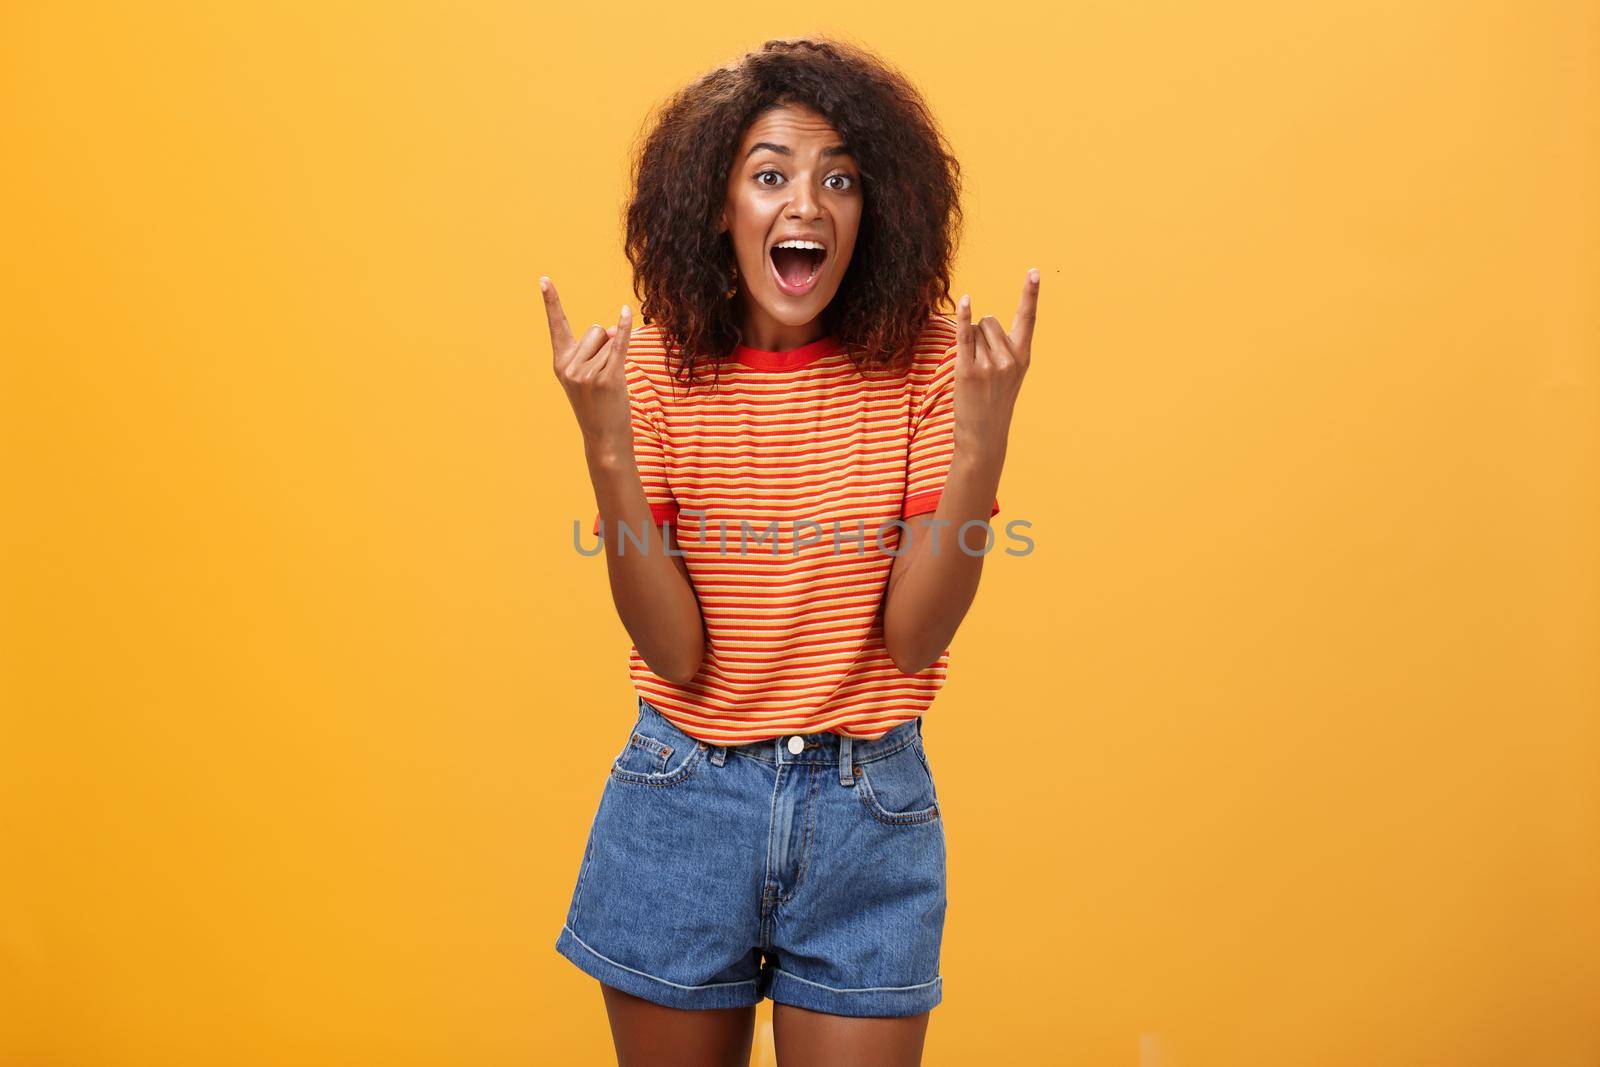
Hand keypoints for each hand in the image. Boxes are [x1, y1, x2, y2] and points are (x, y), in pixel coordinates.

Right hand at [540, 276, 633, 452]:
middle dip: (605, 343)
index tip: (544, 279)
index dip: (551, 301)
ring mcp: (587, 373)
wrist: (604, 438)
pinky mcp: (608, 379)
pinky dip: (624, 328)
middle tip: (603, 374)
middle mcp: (570, 366)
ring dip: (616, 354)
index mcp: (561, 363)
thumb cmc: (598, 405)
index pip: (557, 326)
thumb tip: (612, 327)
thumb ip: (596, 348)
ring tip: (611, 382)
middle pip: (595, 330)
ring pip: (609, 341)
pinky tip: (626, 311)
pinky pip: (619, 346)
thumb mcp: (587, 376)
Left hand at [952, 268, 1037, 457]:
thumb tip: (982, 317)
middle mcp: (1009, 359)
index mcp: (1023, 357)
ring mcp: (990, 365)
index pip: (1028, 319)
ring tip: (974, 371)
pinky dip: (963, 317)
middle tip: (982, 363)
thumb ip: (1004, 347)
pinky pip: (964, 336)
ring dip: (969, 343)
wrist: (984, 435)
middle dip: (981, 333)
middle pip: (989, 320)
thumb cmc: (993, 402)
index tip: (1034, 271)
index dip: (1030, 293)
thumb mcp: (1010, 375)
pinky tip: (964, 300)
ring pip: (974, 330)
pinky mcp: (968, 371)